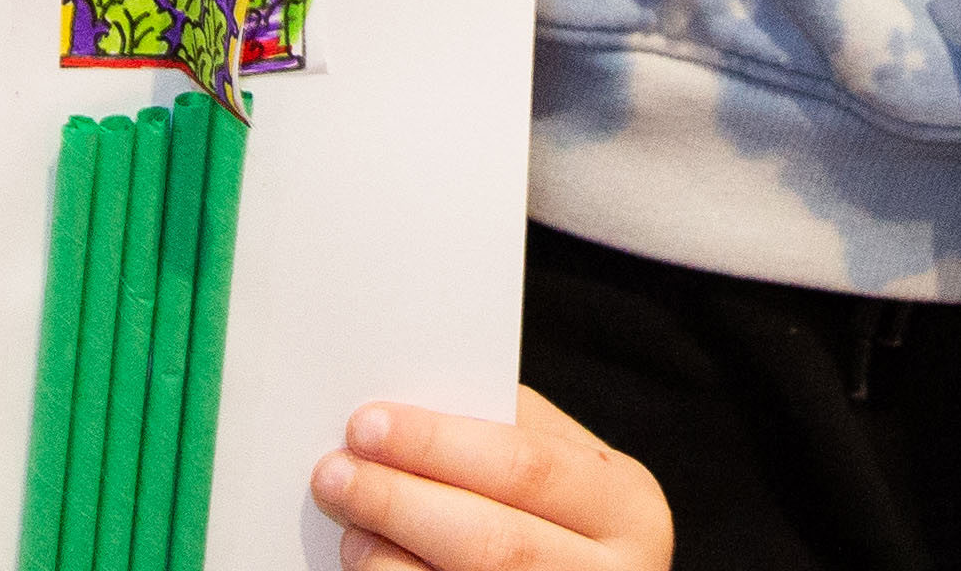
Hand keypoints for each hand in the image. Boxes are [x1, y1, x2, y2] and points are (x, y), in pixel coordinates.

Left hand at [309, 389, 670, 570]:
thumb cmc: (568, 517)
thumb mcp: (569, 472)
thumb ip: (507, 435)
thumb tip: (406, 406)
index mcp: (627, 507)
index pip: (526, 467)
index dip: (439, 445)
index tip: (367, 423)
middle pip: (494, 542)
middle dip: (401, 502)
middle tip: (333, 474)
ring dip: (391, 560)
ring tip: (348, 527)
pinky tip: (369, 569)